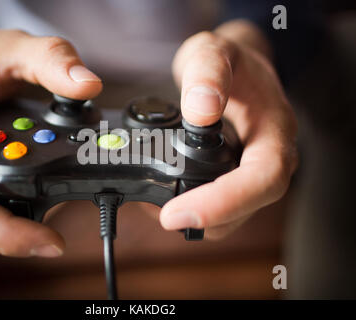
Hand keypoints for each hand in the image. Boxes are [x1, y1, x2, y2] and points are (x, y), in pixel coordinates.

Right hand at [0, 27, 101, 256]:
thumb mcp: (13, 47)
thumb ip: (51, 60)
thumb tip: (87, 85)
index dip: (2, 233)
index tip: (46, 242)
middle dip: (18, 232)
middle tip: (58, 237)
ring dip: (17, 221)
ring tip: (55, 212)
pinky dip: (12, 208)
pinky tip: (40, 198)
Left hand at [159, 20, 297, 238]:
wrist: (237, 69)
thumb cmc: (231, 62)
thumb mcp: (215, 51)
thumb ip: (208, 73)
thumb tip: (201, 111)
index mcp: (275, 130)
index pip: (263, 179)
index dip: (225, 202)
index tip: (179, 213)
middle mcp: (269, 158)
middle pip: (248, 208)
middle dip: (206, 219)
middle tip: (164, 216)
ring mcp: (252, 172)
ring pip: (233, 215)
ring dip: (199, 220)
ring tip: (158, 207)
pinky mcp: (235, 178)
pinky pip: (221, 207)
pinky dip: (194, 209)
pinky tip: (166, 199)